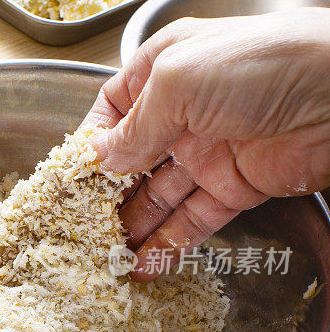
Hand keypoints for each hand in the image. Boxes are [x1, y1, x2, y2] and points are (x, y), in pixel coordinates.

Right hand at [83, 8, 329, 279]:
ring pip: (158, 197)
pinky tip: (144, 266)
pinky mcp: (235, 187)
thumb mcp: (180, 81)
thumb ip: (135, 125)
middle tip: (82, 229)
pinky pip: (193, 220)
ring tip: (105, 257)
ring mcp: (208, 151)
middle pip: (131, 160)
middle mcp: (182, 111)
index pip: (112, 110)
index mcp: (163, 72)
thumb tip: (99, 159)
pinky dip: (168, 245)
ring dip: (132, 227)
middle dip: (105, 195)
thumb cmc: (262, 65)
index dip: (90, 144)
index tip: (70, 179)